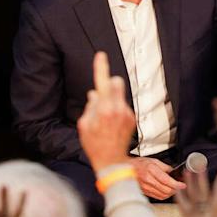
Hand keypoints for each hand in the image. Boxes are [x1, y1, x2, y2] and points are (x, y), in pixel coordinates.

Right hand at [77, 51, 135, 171]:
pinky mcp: (132, 119)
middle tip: (101, 93)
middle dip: (109, 83)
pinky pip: (123, 106)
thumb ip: (90, 106)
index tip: (101, 56)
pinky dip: (116, 108)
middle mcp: (119, 109)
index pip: (103, 83)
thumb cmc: (94, 144)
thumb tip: (94, 94)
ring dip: (111, 98)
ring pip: (119, 95)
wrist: (111, 161)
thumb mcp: (84, 125)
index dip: (101, 68)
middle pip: (116, 83)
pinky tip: (110, 123)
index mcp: (104, 110)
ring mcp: (127, 114)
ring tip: (104, 116)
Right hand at [130, 157, 184, 200]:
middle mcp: (147, 180)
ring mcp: (145, 187)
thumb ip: (165, 166)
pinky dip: (164, 195)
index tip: (183, 184)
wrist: (126, 169)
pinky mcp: (145, 192)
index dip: (177, 184)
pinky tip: (167, 191)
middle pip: (166, 190)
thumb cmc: (139, 163)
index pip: (167, 180)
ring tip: (174, 188)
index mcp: (150, 170)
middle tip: (180, 186)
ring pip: (163, 195)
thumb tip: (173, 172)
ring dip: (171, 193)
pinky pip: (157, 197)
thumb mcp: (153, 160)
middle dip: (176, 189)